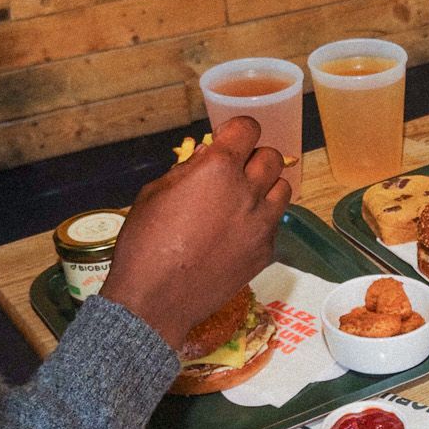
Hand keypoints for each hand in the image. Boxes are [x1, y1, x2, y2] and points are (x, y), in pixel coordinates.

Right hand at [102, 115, 290, 351]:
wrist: (155, 301)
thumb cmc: (145, 245)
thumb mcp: (155, 193)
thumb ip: (188, 169)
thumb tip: (206, 156)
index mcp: (218, 169)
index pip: (248, 128)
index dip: (236, 131)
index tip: (227, 140)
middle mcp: (248, 192)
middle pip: (270, 156)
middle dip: (251, 158)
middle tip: (232, 172)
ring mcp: (262, 223)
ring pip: (283, 187)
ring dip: (265, 186)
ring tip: (242, 199)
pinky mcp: (266, 251)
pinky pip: (275, 222)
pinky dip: (262, 219)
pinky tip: (238, 230)